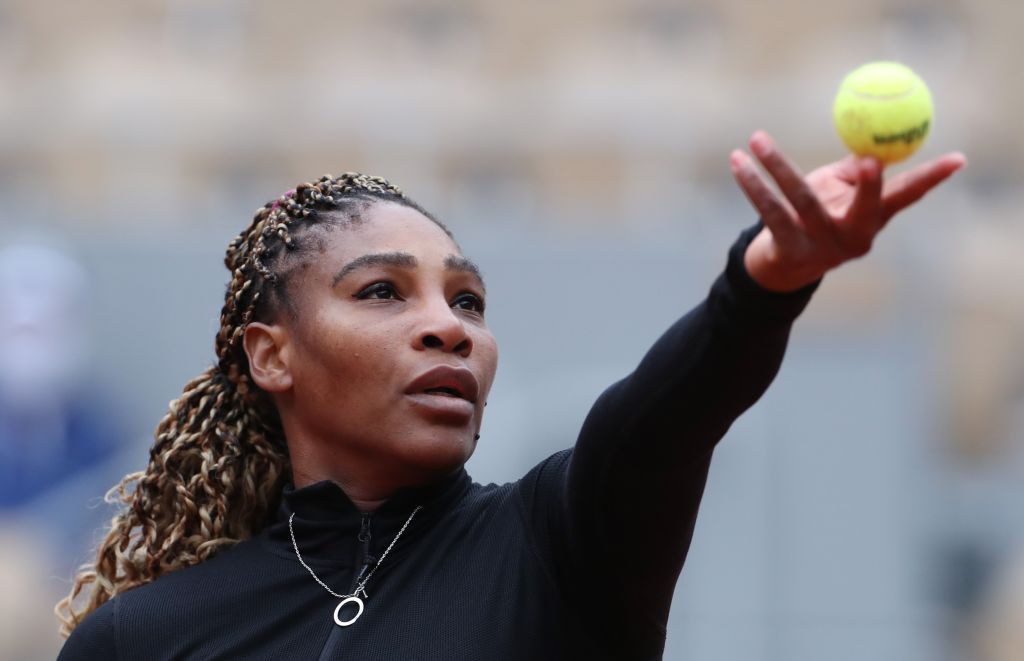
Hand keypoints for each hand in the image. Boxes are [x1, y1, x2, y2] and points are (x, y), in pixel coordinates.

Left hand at [730, 130, 966, 291]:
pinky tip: (738, 161)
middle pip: (864, 207)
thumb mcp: (840, 193)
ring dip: (776, 165)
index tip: (958, 159)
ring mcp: (820, 247)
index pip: (907, 196)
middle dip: (871, 185)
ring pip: (800, 199)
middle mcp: (852, 238)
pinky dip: (752, 182)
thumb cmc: (815, 216)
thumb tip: (873, 136)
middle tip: (870, 160)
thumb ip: (856, 168)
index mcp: (871, 220)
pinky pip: (769, 210)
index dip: (932, 179)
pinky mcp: (788, 250)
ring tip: (757, 139)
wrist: (781, 267)